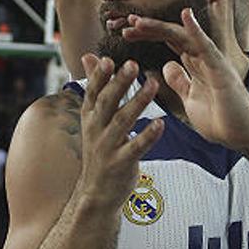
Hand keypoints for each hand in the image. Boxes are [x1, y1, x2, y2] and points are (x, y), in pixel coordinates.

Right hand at [77, 55, 164, 208]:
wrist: (97, 192)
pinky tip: (160, 123)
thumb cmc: (101, 150)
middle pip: (107, 103)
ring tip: (152, 85)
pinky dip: (147, 135)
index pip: (93, 92)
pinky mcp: (121, 163)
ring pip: (122, 122)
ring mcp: (107, 148)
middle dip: (119, 83)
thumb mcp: (94, 119)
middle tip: (132, 65)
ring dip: (137, 102)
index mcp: (90, 117)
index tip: (109, 59)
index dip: (100, 76)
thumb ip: (96, 87)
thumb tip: (88, 55)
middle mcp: (95, 130)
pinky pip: (136, 147)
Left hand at [122, 9, 248, 161]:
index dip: (150, 35)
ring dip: (161, 28)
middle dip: (150, 28)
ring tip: (140, 22)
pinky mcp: (221, 70)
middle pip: (173, 36)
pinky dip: (196, 30)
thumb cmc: (221, 119)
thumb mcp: (191, 98)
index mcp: (195, 65)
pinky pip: (207, 46)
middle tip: (128, 22)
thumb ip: (180, 81)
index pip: (169, 43)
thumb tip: (167, 66)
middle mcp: (203, 58)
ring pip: (184, 37)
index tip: (128, 31)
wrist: (241, 136)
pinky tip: (185, 16)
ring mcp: (213, 62)